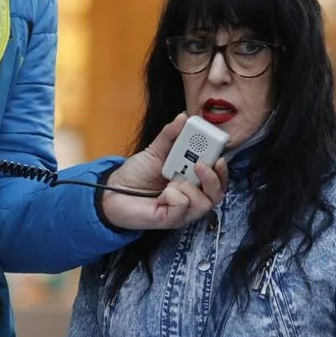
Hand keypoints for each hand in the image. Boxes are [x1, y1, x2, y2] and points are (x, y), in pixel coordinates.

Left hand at [101, 113, 227, 230]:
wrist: (113, 192)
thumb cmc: (137, 174)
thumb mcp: (155, 151)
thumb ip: (170, 135)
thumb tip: (183, 117)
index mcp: (192, 178)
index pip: (217, 176)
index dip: (222, 167)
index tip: (218, 154)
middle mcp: (192, 195)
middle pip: (218, 192)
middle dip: (213, 177)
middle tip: (200, 165)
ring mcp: (184, 210)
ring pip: (205, 203)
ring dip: (189, 188)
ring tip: (172, 181)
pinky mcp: (173, 219)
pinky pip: (184, 207)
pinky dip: (173, 197)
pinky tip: (161, 195)